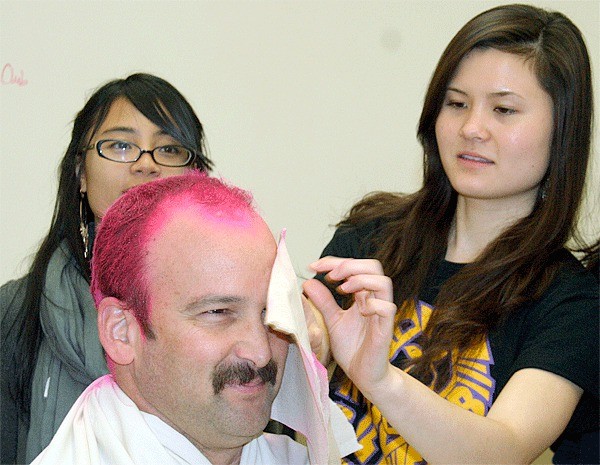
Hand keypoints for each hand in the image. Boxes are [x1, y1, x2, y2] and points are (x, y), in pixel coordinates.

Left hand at [303, 256, 396, 395]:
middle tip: (330, 275)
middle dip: (349, 265)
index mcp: (362, 295)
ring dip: (361, 280)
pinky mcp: (385, 330)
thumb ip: (323, 302)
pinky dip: (373, 304)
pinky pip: (387, 307)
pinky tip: (359, 310)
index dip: (334, 262)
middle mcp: (374, 300)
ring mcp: (381, 314)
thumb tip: (309, 282)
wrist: (364, 376)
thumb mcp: (332, 321)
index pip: (355, 266)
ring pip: (383, 283)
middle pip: (373, 267)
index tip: (314, 266)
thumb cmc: (352, 347)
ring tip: (343, 289)